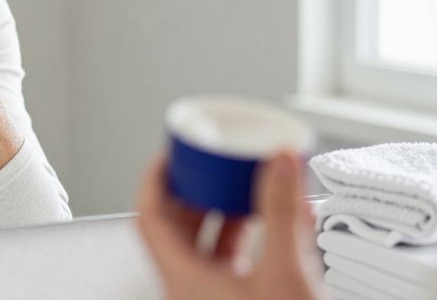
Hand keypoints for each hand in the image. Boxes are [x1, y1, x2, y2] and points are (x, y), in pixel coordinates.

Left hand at [136, 153, 323, 299]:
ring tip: (244, 185)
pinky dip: (243, 235)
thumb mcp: (287, 274)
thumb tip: (278, 162)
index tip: (173, 151)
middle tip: (214, 161)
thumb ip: (282, 214)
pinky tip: (269, 224)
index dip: (157, 177)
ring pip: (203, 246)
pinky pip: (228, 262)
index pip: (149, 216)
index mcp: (183, 281)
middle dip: (197, 188)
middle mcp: (189, 292)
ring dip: (222, 211)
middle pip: (176, 227)